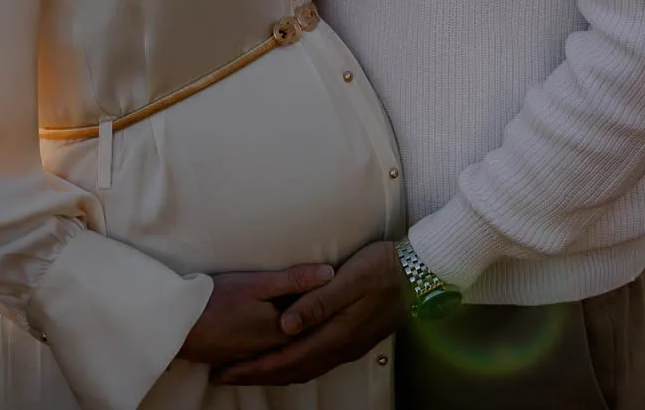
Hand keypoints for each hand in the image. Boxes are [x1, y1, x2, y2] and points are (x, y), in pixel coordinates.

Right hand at [176, 263, 335, 366]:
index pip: (318, 322)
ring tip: (319, 326)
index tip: (349, 294)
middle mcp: (273, 349)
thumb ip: (294, 280)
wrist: (180, 325)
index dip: (334, 308)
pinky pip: (271, 356)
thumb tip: (330, 273)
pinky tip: (285, 343)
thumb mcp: (258, 284)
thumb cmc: (218, 300)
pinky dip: (283, 350)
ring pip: (288, 349)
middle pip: (304, 338)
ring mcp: (256, 356)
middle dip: (322, 326)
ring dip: (304, 341)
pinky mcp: (241, 357)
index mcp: (283, 331)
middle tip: (340, 311)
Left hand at [212, 240, 405, 385]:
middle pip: (291, 370)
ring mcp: (348, 347)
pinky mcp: (353, 341)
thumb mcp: (350, 278)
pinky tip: (286, 361)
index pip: (287, 359)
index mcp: (337, 333)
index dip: (255, 367)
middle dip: (256, 375)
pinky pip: (315, 363)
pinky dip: (293, 367)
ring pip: (304, 370)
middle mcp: (341, 347)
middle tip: (225, 377)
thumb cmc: (383, 268)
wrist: (419, 274)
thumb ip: (318, 302)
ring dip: (274, 374)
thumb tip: (286, 325)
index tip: (227, 371)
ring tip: (247, 372)